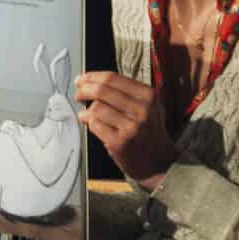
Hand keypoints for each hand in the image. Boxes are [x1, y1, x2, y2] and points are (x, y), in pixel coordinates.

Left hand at [73, 70, 175, 188]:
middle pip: (101, 91)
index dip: (92, 77)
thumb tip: (92, 81)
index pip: (112, 78)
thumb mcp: (148, 107)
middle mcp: (142, 109)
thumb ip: (125, 92)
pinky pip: (94, 124)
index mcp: (148, 96)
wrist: (159, 162)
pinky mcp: (119, 142)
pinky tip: (91, 124)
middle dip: (84, 90)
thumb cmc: (148, 131)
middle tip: (78, 94)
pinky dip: (89, 123)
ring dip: (86, 110)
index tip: (82, 79)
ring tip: (86, 114)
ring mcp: (131, 127)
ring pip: (96, 108)